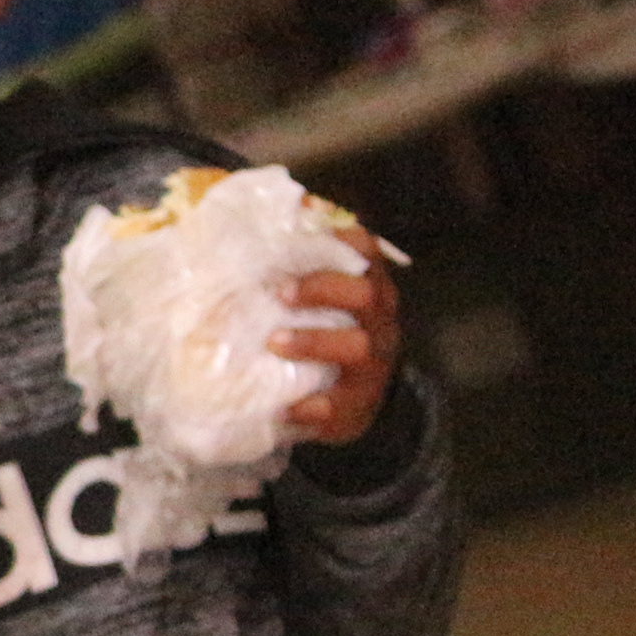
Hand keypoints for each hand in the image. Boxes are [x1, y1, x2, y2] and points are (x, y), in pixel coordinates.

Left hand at [274, 227, 403, 447]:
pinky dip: (311, 406)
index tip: (309, 233)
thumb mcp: (317, 307)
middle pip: (367, 294)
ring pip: (358, 347)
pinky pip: (339, 406)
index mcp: (369, 292)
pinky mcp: (356, 408)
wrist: (347, 408)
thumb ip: (295, 273)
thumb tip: (257, 227)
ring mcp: (372, 367)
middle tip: (280, 292)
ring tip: (274, 342)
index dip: (344, 242)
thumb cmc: (322, 342)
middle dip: (323, 288)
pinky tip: (284, 407)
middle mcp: (379, 324)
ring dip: (314, 342)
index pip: (368, 255)